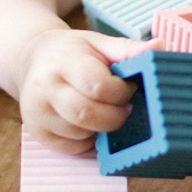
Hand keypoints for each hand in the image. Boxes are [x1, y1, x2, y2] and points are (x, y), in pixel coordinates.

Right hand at [19, 28, 159, 153]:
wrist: (32, 59)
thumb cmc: (71, 51)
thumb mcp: (97, 42)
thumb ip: (128, 48)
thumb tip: (159, 47)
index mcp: (62, 61)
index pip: (97, 86)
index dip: (121, 92)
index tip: (127, 88)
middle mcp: (44, 88)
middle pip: (88, 115)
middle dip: (115, 116)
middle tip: (124, 107)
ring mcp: (38, 113)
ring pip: (82, 134)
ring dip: (103, 129)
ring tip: (104, 111)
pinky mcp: (38, 133)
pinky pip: (73, 148)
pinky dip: (89, 141)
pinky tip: (90, 123)